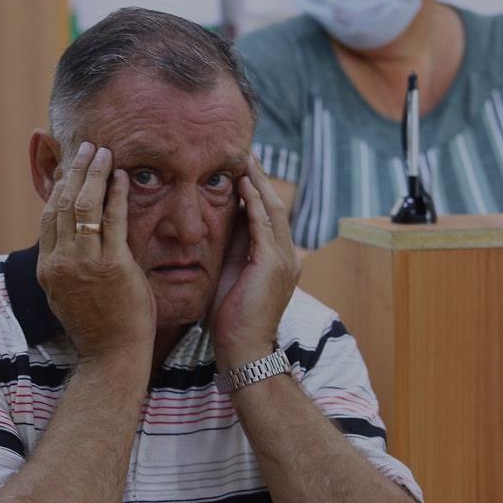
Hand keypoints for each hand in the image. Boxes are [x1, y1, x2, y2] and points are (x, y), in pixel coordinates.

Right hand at [37, 142, 155, 361]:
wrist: (112, 357)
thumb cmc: (98, 327)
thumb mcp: (69, 295)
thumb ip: (66, 266)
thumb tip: (68, 243)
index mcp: (48, 269)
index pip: (47, 216)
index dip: (58, 187)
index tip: (69, 168)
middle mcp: (61, 263)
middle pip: (62, 204)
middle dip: (75, 171)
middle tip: (87, 149)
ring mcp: (85, 264)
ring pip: (83, 206)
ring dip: (94, 174)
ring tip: (104, 153)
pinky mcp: (113, 266)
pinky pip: (114, 219)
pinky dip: (117, 193)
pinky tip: (123, 178)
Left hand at [211, 156, 299, 366]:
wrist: (243, 349)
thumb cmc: (231, 320)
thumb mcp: (229, 276)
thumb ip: (230, 250)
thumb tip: (216, 225)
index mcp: (276, 258)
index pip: (267, 215)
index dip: (255, 191)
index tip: (240, 169)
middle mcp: (286, 255)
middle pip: (274, 206)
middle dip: (260, 179)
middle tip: (245, 153)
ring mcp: (284, 259)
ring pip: (272, 210)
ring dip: (258, 183)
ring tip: (245, 159)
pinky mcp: (273, 264)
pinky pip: (264, 225)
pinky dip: (255, 202)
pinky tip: (244, 184)